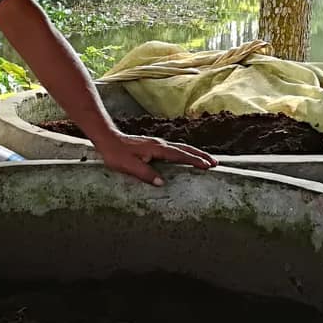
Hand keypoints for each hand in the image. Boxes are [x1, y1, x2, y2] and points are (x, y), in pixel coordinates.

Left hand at [91, 131, 216, 185]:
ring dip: (195, 153)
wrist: (107, 139)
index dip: (195, 160)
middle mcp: (160, 144)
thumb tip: (162, 183)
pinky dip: (185, 153)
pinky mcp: (154, 146)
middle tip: (215, 163)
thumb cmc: (116, 153)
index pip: (180, 155)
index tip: (208, 165)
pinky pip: (175, 149)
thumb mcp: (128, 166)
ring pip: (181, 148)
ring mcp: (157, 144)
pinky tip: (186, 157)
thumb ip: (145, 174)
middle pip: (185, 149)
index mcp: (157, 149)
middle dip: (201, 156)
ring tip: (207, 160)